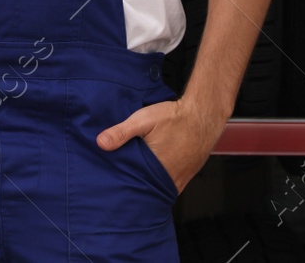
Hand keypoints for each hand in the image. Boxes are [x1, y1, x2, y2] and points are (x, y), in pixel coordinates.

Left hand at [97, 96, 226, 194]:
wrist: (203, 114)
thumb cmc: (174, 117)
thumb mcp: (143, 121)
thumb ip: (121, 132)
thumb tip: (101, 143)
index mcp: (156, 169)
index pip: (135, 186)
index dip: (123, 183)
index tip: (114, 180)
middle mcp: (170, 178)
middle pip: (147, 188)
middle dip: (135, 184)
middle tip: (123, 178)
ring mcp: (181, 178)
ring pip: (159, 187)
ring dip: (149, 182)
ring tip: (137, 174)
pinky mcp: (187, 174)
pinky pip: (171, 183)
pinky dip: (161, 180)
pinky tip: (154, 170)